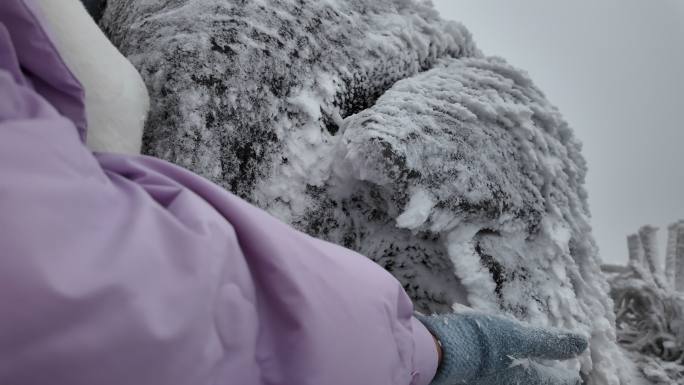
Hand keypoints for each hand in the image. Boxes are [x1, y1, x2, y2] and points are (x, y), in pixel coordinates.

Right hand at [415, 312, 587, 384]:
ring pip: (513, 380)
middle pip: (534, 383)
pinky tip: (494, 362)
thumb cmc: (481, 343)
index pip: (554, 379)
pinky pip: (493, 376)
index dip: (565, 374)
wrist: (438, 354)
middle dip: (545, 376)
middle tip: (554, 372)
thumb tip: (584, 342)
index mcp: (526, 377)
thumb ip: (550, 342)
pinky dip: (501, 370)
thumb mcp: (518, 336)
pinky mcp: (472, 378)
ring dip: (523, 373)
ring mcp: (489, 383)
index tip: (574, 373)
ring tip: (525, 366)